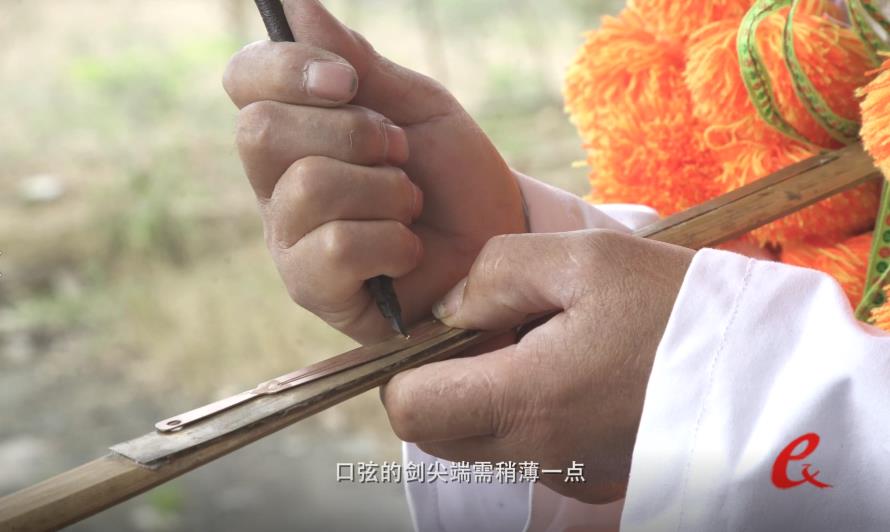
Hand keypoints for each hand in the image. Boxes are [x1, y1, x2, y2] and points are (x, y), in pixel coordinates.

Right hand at [223, 0, 525, 343]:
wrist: (495, 247)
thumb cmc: (453, 178)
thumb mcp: (416, 108)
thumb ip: (357, 62)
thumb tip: (295, 3)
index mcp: (295, 132)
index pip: (244, 82)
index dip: (285, 69)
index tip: (346, 81)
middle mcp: (277, 184)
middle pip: (259, 131)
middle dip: (349, 132)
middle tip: (397, 150)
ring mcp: (289, 239)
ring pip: (308, 187)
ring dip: (384, 188)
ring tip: (411, 203)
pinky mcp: (314, 288)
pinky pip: (337, 245)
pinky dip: (392, 240)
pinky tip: (407, 249)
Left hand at [381, 230, 693, 502]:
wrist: (769, 371)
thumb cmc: (677, 309)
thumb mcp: (585, 260)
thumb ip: (495, 273)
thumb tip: (449, 309)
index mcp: (527, 401)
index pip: (409, 408)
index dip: (407, 367)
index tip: (444, 330)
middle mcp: (539, 454)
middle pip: (437, 431)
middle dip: (445, 379)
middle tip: (500, 327)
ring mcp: (568, 474)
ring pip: (482, 441)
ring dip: (490, 393)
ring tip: (549, 342)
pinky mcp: (594, 477)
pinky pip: (530, 449)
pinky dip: (532, 412)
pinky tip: (580, 370)